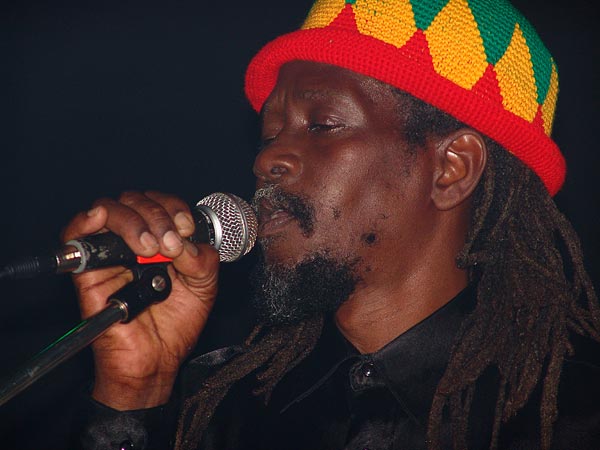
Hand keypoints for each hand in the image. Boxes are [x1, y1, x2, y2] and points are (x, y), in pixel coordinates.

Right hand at [62, 191, 219, 409]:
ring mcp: (111, 254)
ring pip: (108, 211)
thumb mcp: (204, 286)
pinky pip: (74, 236)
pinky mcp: (88, 272)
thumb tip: (185, 240)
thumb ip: (203, 258)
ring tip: (151, 248)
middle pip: (135, 201)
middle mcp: (134, 242)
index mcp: (162, 239)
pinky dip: (85, 222)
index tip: (187, 230)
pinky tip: (101, 221)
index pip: (161, 203)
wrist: (156, 360)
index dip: (174, 208)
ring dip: (133, 221)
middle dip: (158, 215)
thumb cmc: (176, 325)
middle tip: (170, 244)